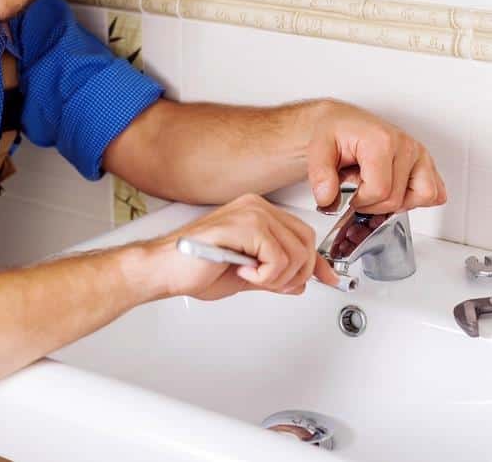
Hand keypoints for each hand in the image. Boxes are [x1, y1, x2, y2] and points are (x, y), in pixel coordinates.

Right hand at [143, 194, 341, 300]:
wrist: (163, 269)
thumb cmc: (194, 270)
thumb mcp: (247, 275)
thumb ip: (276, 275)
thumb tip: (302, 281)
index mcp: (258, 213)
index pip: (303, 234)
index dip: (316, 262)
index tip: (327, 278)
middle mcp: (257, 207)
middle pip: (306, 243)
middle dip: (295, 273)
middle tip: (270, 284)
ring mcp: (250, 213)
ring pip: (295, 252)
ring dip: (277, 277)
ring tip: (251, 277)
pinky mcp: (243, 225)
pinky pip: (277, 257)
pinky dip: (265, 275)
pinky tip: (243, 271)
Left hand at [307, 101, 446, 213]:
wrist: (342, 123)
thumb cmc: (334, 133)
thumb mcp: (317, 149)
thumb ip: (319, 176)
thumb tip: (328, 199)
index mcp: (381, 140)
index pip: (379, 191)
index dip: (359, 202)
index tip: (348, 194)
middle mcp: (405, 145)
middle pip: (397, 199)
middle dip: (372, 204)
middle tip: (358, 190)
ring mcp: (419, 153)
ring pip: (423, 196)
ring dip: (397, 202)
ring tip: (377, 190)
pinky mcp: (425, 162)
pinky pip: (435, 192)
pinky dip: (416, 198)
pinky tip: (395, 190)